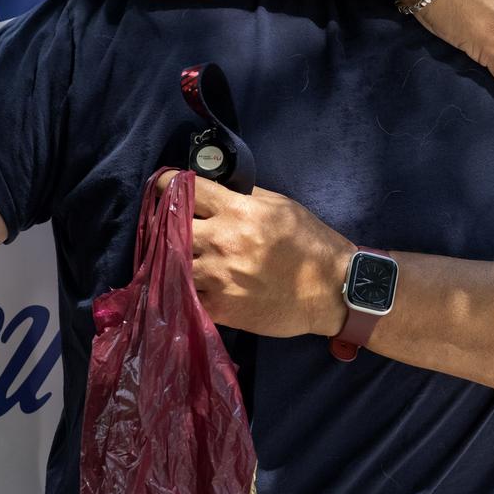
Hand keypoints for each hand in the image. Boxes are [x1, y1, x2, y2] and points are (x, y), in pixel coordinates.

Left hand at [156, 170, 354, 338]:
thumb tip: (216, 189)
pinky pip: (184, 295)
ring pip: (171, 263)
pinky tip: (184, 283)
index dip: (169, 185)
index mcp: (238, 211)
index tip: (163, 188)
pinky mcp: (220, 307)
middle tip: (162, 224)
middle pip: (169, 226)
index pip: (187, 189)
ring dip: (168, 258)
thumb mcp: (281, 206)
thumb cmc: (310, 244)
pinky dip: (181, 288)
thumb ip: (245, 196)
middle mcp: (223, 241)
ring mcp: (219, 277)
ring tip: (169, 256)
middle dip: (162, 223)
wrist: (331, 290)